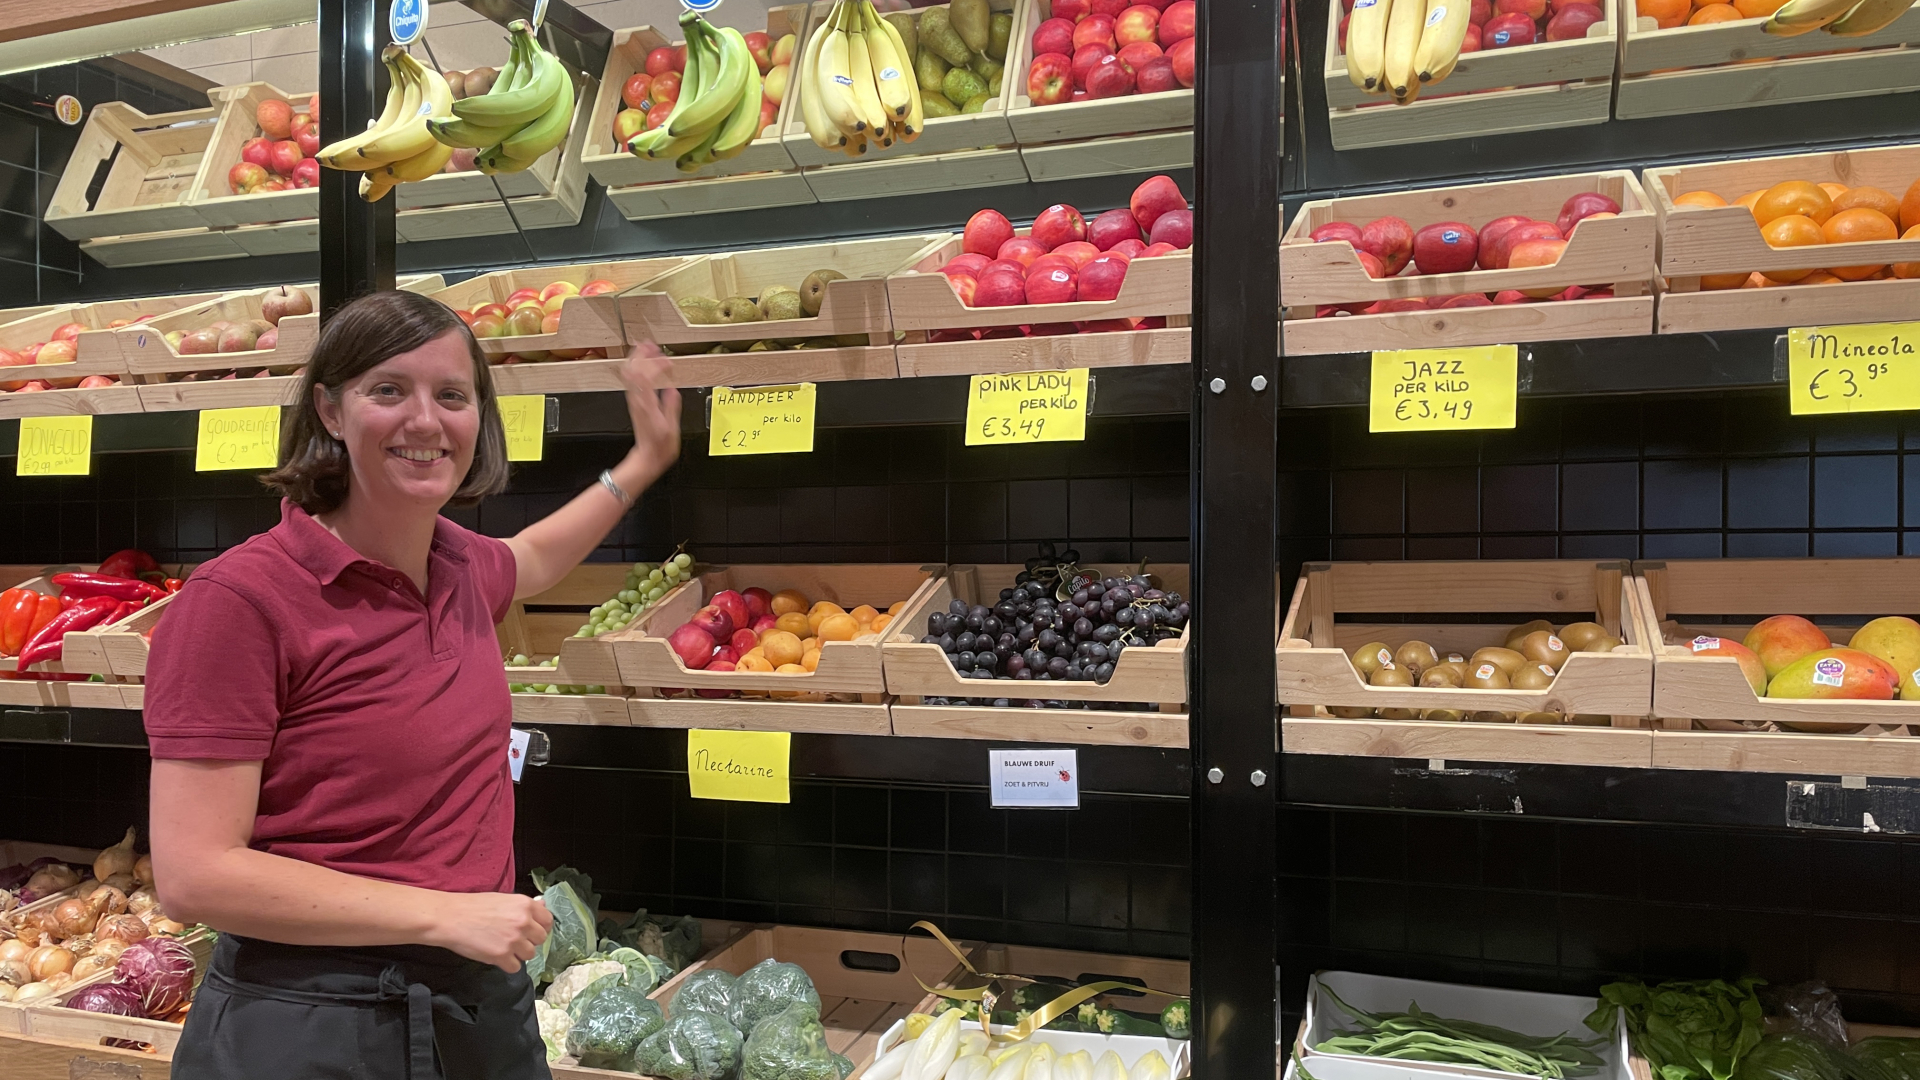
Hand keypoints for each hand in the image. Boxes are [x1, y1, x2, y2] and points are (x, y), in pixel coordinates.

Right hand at [430, 892, 551, 972]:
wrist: (450, 917)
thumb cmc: (473, 906)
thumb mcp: (503, 899)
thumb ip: (524, 906)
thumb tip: (543, 906)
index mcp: (525, 905)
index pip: (548, 920)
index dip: (541, 927)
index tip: (533, 931)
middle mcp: (523, 922)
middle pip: (540, 939)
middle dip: (529, 941)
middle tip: (514, 940)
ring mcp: (513, 940)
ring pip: (530, 954)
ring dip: (518, 954)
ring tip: (503, 947)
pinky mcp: (502, 956)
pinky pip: (515, 967)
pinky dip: (507, 964)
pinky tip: (496, 956)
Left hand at [619, 341, 680, 487]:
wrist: (646, 458)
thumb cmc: (659, 447)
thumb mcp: (671, 428)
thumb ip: (671, 406)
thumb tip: (672, 389)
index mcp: (647, 404)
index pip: (646, 377)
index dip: (656, 364)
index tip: (668, 361)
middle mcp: (637, 400)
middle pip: (633, 371)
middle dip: (641, 355)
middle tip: (650, 344)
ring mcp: (633, 401)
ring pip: (629, 374)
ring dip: (637, 359)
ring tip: (646, 349)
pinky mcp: (634, 403)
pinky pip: (631, 381)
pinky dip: (637, 369)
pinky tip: (644, 366)